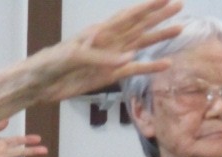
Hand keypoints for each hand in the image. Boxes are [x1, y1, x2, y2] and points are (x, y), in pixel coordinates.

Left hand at [31, 0, 183, 102]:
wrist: (41, 84)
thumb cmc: (52, 64)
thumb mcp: (73, 56)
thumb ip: (100, 57)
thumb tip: (128, 61)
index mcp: (100, 32)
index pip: (129, 16)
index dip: (147, 7)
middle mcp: (109, 42)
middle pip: (140, 25)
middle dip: (159, 15)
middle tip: (180, 5)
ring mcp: (111, 59)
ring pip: (141, 45)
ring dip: (158, 37)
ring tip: (179, 29)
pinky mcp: (109, 76)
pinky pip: (134, 71)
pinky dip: (149, 68)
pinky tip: (165, 65)